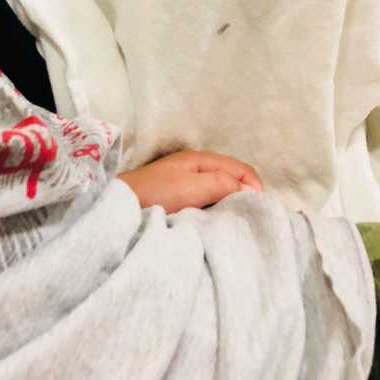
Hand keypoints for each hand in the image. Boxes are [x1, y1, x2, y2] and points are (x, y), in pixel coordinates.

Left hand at [118, 149, 262, 213]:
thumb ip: (221, 183)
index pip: (239, 167)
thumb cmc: (155, 193)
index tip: (260, 210)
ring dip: (233, 202)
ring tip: (240, 221)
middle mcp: (195, 166)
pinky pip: (209, 198)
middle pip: (232, 177)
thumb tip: (251, 190)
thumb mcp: (191, 186)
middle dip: (246, 193)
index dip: (254, 186)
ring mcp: (187, 180)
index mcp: (200, 159)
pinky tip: (220, 220)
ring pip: (222, 188)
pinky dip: (219, 207)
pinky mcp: (180, 196)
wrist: (120, 206)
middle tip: (254, 218)